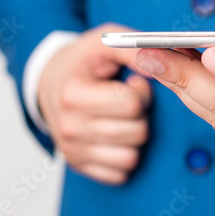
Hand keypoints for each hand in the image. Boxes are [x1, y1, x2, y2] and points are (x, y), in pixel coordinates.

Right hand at [37, 23, 151, 184]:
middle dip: (141, 114)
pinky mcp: (77, 165)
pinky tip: (116, 135)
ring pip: (130, 157)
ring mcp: (71, 150)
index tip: (132, 82)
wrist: (51, 81)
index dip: (141, 91)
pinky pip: (119, 173)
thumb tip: (163, 63)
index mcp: (73, 94)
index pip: (130, 104)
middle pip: (136, 132)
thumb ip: (133, 49)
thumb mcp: (104, 42)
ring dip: (135, 136)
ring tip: (123, 117)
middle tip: (128, 100)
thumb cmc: (84, 61)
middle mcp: (69, 126)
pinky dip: (124, 155)